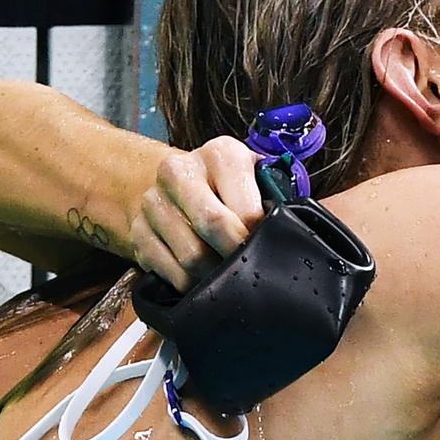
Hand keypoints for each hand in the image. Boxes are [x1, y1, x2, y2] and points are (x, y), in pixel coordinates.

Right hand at [128, 136, 264, 290]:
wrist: (174, 182)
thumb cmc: (229, 186)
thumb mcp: (257, 177)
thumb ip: (278, 195)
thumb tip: (302, 221)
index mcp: (220, 154)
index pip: (245, 207)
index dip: (261, 236)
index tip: (270, 249)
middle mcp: (179, 171)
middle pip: (212, 225)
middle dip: (237, 256)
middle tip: (252, 268)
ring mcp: (153, 202)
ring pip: (191, 256)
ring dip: (216, 276)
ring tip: (232, 277)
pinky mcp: (138, 232)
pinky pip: (170, 272)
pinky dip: (192, 285)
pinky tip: (206, 281)